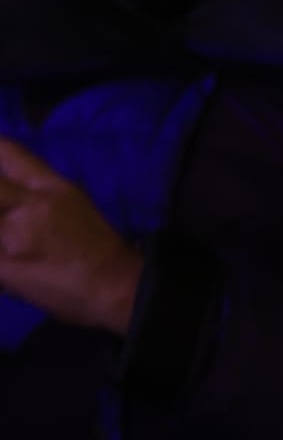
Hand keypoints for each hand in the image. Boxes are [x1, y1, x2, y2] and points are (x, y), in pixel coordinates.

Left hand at [0, 137, 145, 333]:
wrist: (114, 287)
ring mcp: (13, 236)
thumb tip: (5, 192)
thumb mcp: (72, 204)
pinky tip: (6, 262)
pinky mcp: (3, 266)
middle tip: (3, 213)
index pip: (9, 152)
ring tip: (7, 239)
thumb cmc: (97, 246)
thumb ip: (36, 193)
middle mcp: (29, 206)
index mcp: (51, 188)